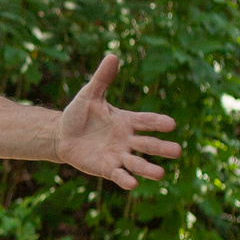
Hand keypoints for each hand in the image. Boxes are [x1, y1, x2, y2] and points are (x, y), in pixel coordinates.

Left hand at [56, 54, 180, 189]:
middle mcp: (127, 139)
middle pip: (148, 144)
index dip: (157, 122)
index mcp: (126, 120)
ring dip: (148, 169)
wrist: (62, 135)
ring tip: (160, 174)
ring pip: (137, 163)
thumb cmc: (79, 114)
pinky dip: (125, 179)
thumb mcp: (89, 95)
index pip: (146, 121)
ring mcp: (118, 155)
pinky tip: (132, 184)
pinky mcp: (106, 168)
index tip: (171, 124)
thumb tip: (112, 55)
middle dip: (161, 148)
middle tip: (177, 151)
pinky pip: (118, 174)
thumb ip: (102, 79)